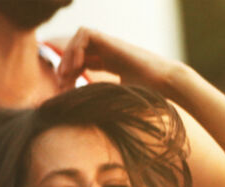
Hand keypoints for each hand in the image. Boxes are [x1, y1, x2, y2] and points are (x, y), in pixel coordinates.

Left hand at [56, 28, 178, 91]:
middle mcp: (109, 52)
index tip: (65, 89)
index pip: (82, 61)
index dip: (70, 73)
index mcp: (110, 63)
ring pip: (79, 37)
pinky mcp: (111, 41)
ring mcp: (110, 45)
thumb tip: (85, 114)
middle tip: (61, 81)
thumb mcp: (116, 97)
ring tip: (67, 74)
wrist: (162, 83)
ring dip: (69, 54)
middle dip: (65, 64)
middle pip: (78, 49)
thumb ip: (103, 99)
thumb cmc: (146, 93)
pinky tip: (77, 67)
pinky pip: (86, 34)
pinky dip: (76, 49)